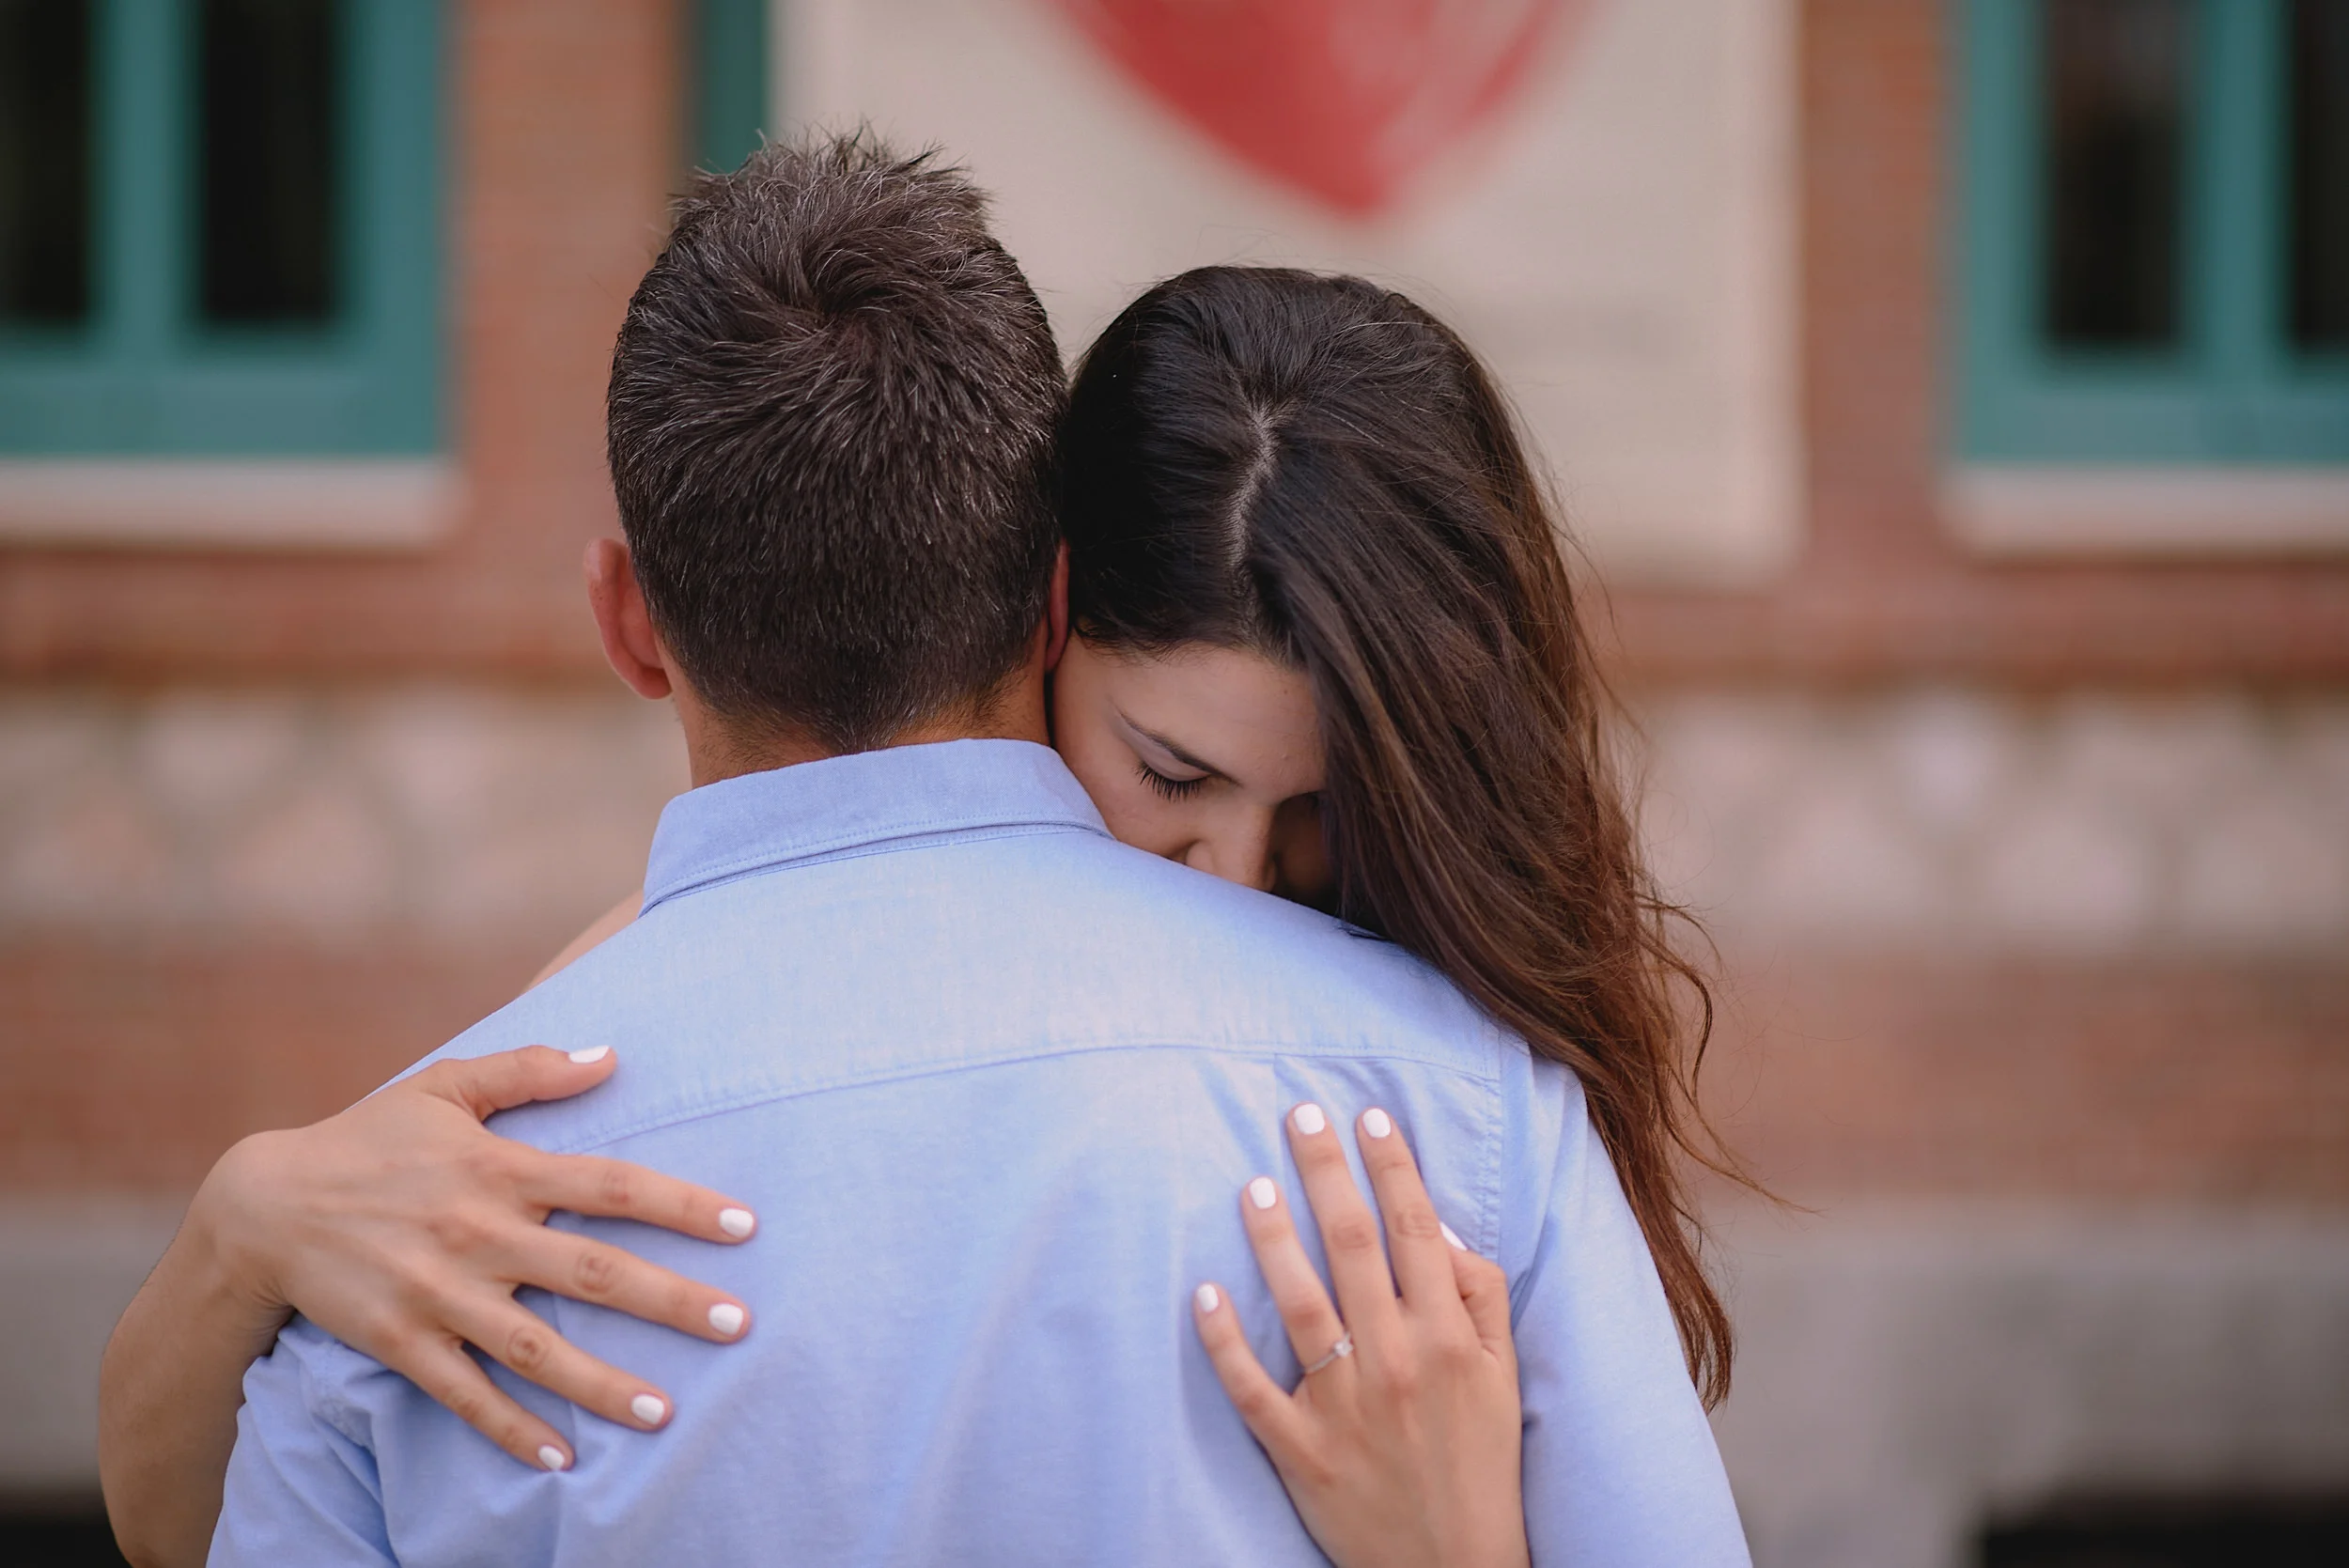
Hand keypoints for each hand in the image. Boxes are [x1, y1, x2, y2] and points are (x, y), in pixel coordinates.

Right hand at [193, 1045, 756, 1469]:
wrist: (264, 1205)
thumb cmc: (370, 1138)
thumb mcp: (445, 1086)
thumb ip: (529, 1070)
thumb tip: (611, 1055)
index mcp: (501, 1168)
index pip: (611, 1185)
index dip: (681, 1204)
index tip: (745, 1225)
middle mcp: (480, 1233)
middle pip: (593, 1272)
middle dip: (671, 1301)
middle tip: (739, 1325)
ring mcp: (440, 1293)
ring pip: (536, 1348)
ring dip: (602, 1384)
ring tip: (665, 1412)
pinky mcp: (402, 1341)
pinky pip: (467, 1394)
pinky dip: (512, 1430)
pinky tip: (562, 1459)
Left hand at [1192, 1105, 1528, 1567]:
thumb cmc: (1481, 1463)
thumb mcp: (1504, 1377)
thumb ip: (1480, 1298)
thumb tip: (1437, 1232)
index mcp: (1447, 1338)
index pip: (1415, 1230)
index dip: (1392, 1167)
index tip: (1369, 1116)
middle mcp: (1395, 1360)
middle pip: (1355, 1246)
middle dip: (1326, 1172)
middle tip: (1300, 1115)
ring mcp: (1343, 1405)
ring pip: (1300, 1302)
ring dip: (1274, 1237)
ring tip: (1253, 1183)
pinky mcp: (1301, 1450)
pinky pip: (1253, 1389)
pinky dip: (1224, 1342)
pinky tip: (1203, 1294)